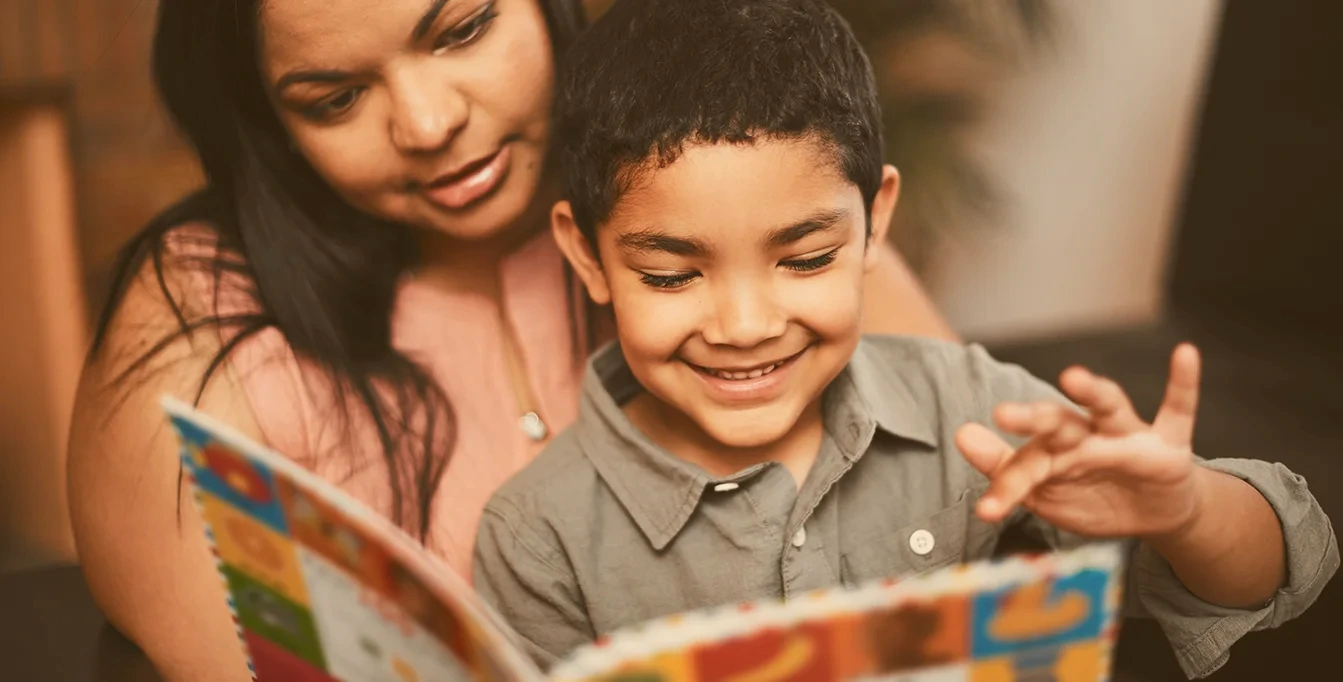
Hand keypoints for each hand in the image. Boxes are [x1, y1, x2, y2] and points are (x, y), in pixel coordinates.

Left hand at [955, 344, 1206, 540]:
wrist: (1155, 514)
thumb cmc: (1093, 495)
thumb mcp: (1048, 491)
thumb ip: (1005, 468)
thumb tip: (961, 434)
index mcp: (1056, 448)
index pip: (1029, 461)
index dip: (1008, 485)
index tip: (987, 510)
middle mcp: (1089, 434)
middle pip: (1060, 421)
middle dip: (1034, 418)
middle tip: (1004, 414)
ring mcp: (1130, 435)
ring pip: (1110, 408)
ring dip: (1094, 392)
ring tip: (1073, 377)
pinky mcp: (1170, 444)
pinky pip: (1179, 408)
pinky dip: (1184, 382)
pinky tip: (1185, 354)